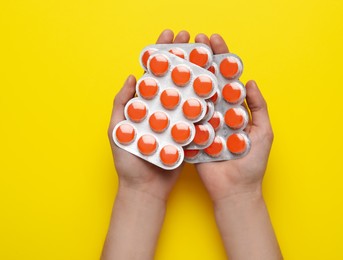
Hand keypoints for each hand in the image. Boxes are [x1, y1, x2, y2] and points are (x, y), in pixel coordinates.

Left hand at [107, 29, 190, 200]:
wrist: (146, 189)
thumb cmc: (128, 161)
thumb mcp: (118, 131)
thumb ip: (122, 105)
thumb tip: (131, 77)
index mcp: (145, 105)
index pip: (154, 73)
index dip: (161, 52)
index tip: (169, 34)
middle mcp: (162, 109)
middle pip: (174, 77)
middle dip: (183, 56)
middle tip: (192, 39)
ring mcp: (177, 120)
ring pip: (188, 93)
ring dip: (197, 74)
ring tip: (207, 56)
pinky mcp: (188, 133)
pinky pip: (197, 115)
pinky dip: (205, 101)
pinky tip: (214, 86)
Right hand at [194, 33, 273, 202]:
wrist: (234, 190)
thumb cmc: (252, 163)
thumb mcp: (263, 132)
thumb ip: (258, 108)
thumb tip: (251, 82)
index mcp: (234, 109)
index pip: (227, 77)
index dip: (221, 58)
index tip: (215, 39)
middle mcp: (217, 112)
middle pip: (209, 81)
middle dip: (203, 60)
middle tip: (195, 41)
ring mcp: (202, 122)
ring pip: (195, 96)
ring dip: (188, 75)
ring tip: (181, 56)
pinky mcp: (191, 135)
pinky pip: (185, 117)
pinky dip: (178, 102)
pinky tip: (171, 84)